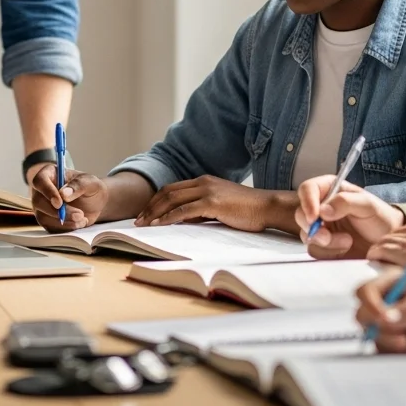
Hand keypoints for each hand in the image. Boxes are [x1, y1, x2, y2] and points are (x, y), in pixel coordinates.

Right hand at [30, 164, 108, 230]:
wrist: (94, 202)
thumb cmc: (90, 187)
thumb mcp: (90, 182)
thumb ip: (78, 185)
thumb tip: (63, 194)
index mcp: (50, 174)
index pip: (40, 181)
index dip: (47, 192)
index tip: (60, 203)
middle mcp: (42, 190)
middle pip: (38, 201)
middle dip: (58, 211)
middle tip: (79, 214)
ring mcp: (42, 206)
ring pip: (43, 217)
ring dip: (63, 221)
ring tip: (82, 219)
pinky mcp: (47, 220)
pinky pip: (50, 227)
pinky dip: (65, 228)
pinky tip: (79, 223)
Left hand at [135, 176, 293, 232]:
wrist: (266, 207)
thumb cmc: (246, 210)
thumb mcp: (220, 206)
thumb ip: (201, 209)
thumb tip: (183, 218)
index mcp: (204, 181)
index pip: (172, 188)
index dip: (156, 200)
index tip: (146, 213)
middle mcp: (203, 182)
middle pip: (167, 192)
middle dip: (150, 206)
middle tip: (138, 220)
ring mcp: (207, 191)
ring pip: (172, 199)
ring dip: (154, 212)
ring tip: (143, 224)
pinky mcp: (212, 202)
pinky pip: (183, 210)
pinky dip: (168, 217)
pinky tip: (159, 225)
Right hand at [295, 176, 404, 258]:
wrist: (388, 242)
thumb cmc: (381, 218)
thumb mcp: (368, 205)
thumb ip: (345, 202)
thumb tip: (323, 210)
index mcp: (330, 190)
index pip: (308, 189)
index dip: (307, 202)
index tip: (314, 217)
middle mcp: (321, 208)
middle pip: (301, 214)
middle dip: (313, 228)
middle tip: (327, 236)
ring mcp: (321, 228)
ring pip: (306, 235)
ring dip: (325, 242)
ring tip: (347, 241)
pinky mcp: (324, 247)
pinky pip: (315, 251)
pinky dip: (329, 252)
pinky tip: (345, 248)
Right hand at [355, 270, 405, 352]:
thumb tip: (386, 319)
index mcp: (392, 282)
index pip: (365, 292)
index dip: (370, 306)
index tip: (385, 319)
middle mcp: (388, 301)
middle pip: (364, 317)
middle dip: (382, 330)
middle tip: (403, 338)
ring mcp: (393, 321)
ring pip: (376, 336)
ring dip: (398, 343)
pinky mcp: (400, 339)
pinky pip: (390, 349)